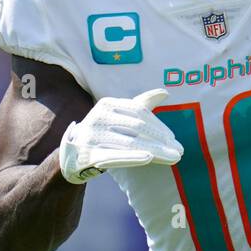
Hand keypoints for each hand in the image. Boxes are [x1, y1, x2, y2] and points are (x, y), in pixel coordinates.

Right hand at [58, 89, 183, 183]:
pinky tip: (149, 158)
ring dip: (155, 151)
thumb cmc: (102, 133)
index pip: (139, 113)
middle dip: (161, 140)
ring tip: (173, 158)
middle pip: (137, 128)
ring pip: (130, 143)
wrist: (71, 154)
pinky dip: (132, 156)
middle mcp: (98, 117)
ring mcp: (92, 136)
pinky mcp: (88, 155)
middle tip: (179, 151)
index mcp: (108, 104)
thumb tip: (165, 92)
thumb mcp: (118, 116)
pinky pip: (114, 156)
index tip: (173, 138)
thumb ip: (140, 104)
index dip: (158, 125)